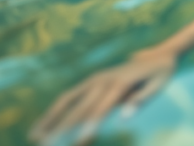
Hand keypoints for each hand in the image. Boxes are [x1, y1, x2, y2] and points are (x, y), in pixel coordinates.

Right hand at [29, 49, 174, 144]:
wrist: (157, 56)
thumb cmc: (160, 75)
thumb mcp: (159, 86)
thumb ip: (142, 100)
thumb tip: (125, 115)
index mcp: (120, 83)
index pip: (101, 109)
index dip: (88, 126)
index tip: (78, 143)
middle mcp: (102, 79)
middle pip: (79, 107)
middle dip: (62, 128)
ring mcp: (94, 79)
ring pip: (67, 99)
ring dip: (50, 118)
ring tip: (34, 136)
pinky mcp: (90, 81)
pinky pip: (69, 96)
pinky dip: (55, 110)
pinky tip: (44, 125)